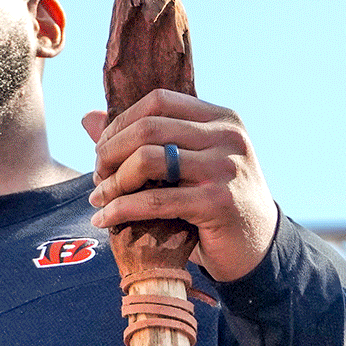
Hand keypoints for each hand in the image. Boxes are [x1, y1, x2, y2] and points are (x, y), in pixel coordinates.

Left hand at [82, 90, 277, 281]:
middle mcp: (226, 136)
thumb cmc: (212, 201)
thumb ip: (142, 139)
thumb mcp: (184, 164)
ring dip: (113, 182)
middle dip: (110, 153)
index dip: (121, 123)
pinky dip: (120, 209)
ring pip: (147, 160)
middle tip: (98, 178)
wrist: (256, 244)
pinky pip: (153, 200)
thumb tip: (88, 117)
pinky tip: (104, 219)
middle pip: (147, 128)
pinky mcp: (218, 202)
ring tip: (99, 198)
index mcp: (220, 118)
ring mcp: (225, 167)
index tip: (102, 150)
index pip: (158, 101)